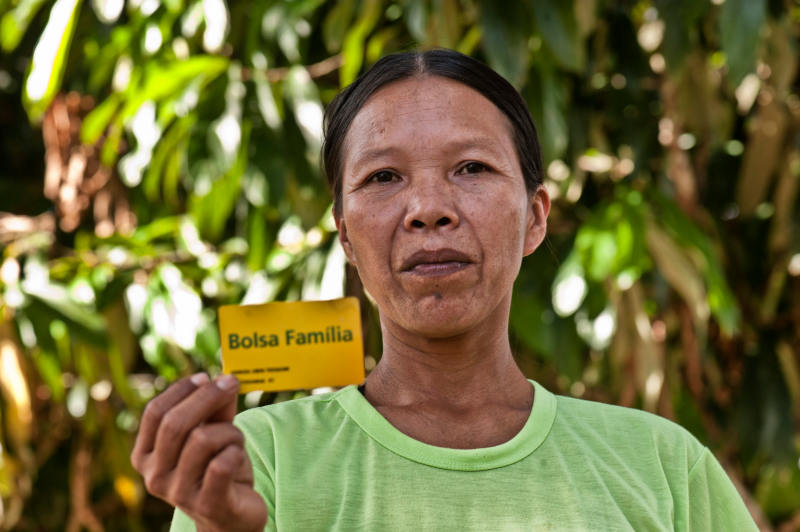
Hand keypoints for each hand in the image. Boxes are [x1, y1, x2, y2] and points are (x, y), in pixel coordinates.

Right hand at [131, 373, 267, 531]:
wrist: (231, 517)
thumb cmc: (217, 468)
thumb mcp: (212, 433)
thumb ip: (215, 407)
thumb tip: (222, 378)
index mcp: (145, 455)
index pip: (155, 413)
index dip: (181, 390)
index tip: (205, 376)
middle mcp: (154, 476)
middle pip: (175, 423)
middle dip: (207, 396)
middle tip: (232, 382)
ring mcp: (178, 494)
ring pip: (203, 440)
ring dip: (229, 431)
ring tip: (235, 441)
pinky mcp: (208, 505)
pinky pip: (222, 463)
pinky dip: (236, 452)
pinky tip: (237, 459)